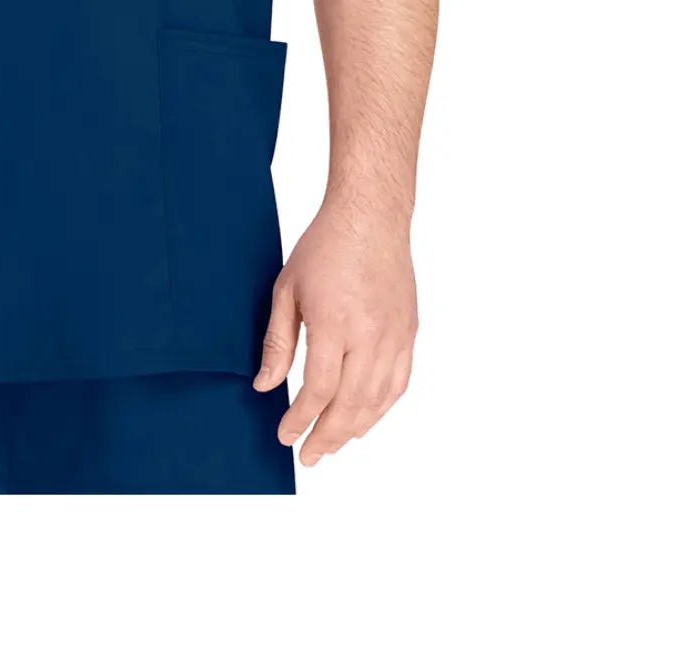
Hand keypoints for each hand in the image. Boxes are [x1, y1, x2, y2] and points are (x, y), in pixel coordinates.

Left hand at [252, 199, 417, 468]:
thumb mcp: (286, 289)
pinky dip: (381, 408)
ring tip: (333, 443)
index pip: (319, 391)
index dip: (301, 420)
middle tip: (309, 456)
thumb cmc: (325, 247)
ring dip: (355, 429)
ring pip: (378, 401)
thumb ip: (278, 342)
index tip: (285, 435)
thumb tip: (264, 385)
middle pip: (351, 405)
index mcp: (336, 324)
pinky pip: (399, 384)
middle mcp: (370, 336)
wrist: (370, 218)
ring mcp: (395, 337)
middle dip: (327, 437)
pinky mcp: (409, 334)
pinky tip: (364, 418)